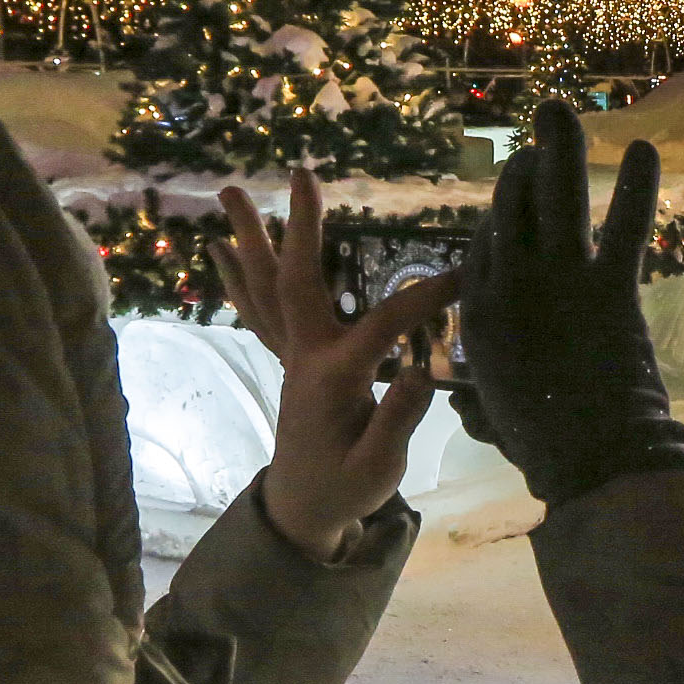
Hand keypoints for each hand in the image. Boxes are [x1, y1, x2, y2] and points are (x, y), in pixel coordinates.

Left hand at [210, 172, 455, 561]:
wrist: (303, 508)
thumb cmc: (346, 488)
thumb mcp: (380, 465)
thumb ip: (396, 419)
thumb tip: (416, 372)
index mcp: (335, 379)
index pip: (383, 325)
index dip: (423, 299)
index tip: (461, 276)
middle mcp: (306, 358)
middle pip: (296, 282)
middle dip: (299, 227)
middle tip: (301, 175)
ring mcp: (293, 357)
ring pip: (266, 288)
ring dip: (250, 239)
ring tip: (232, 195)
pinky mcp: (291, 362)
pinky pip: (259, 310)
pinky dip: (240, 277)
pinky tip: (223, 249)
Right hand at [457, 100, 683, 508]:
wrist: (590, 460)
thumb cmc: (543, 444)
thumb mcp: (495, 413)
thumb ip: (483, 397)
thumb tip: (474, 410)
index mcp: (478, 311)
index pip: (486, 242)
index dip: (504, 215)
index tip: (518, 195)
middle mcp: (509, 282)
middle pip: (509, 204)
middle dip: (522, 165)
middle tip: (535, 138)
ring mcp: (558, 278)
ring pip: (551, 196)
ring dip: (557, 148)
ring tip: (560, 111)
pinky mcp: (609, 285)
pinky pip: (622, 225)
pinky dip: (634, 185)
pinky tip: (640, 147)